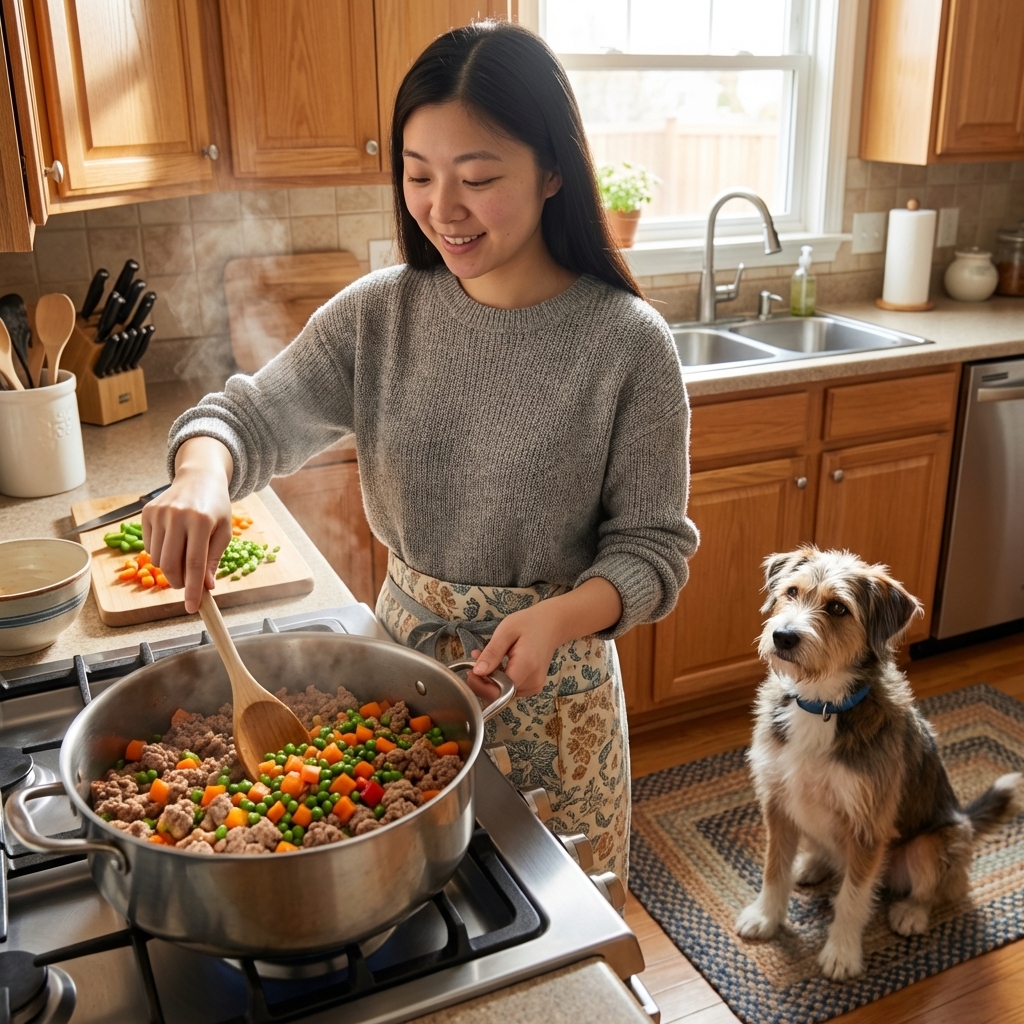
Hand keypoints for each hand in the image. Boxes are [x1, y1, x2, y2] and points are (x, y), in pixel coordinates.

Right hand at [142, 437, 233, 613]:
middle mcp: (178, 516)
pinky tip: (173, 542)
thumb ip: (213, 560)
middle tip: (187, 585)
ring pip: (157, 559)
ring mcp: (159, 513)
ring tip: (183, 559)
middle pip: (171, 565)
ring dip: (169, 569)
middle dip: (178, 582)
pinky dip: (160, 554)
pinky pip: (149, 547)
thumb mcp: (224, 532)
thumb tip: (206, 587)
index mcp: (202, 521)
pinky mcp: (147, 513)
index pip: (194, 564)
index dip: (192, 589)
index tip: (192, 607)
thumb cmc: (216, 507)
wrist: (199, 478)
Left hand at [467, 602, 562, 698]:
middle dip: (483, 681)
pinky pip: (510, 690)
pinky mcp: (532, 687)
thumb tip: (477, 672)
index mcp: (527, 666)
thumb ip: (492, 653)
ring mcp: (534, 686)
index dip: (481, 685)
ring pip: (503, 694)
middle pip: (500, 694)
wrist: (551, 625)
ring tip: (487, 659)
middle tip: (477, 660)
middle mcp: (533, 681)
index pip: (499, 690)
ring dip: (490, 680)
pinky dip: (499, 681)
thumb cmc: (529, 624)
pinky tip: (498, 665)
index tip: (471, 671)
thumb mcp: (505, 631)